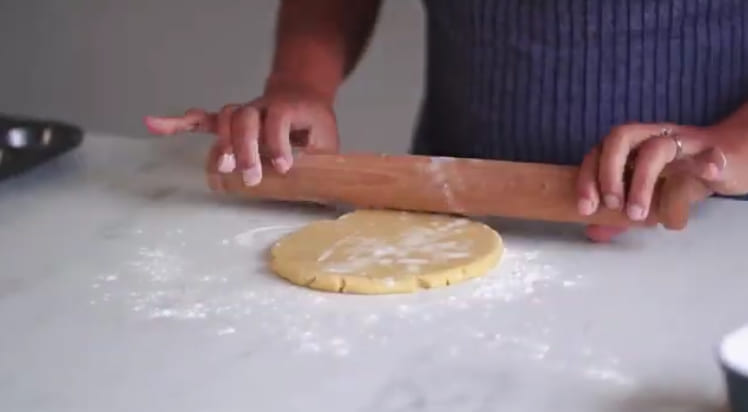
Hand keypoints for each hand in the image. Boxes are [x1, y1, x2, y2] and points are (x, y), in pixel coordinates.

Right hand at [144, 81, 338, 189]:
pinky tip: (154, 126)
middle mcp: (262, 106)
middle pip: (246, 117)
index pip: (279, 118)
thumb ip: (320, 160)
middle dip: (246, 147)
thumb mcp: (328, 140)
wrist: (301, 94)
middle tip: (251, 177)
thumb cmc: (313, 125)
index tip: (283, 167)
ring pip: (226, 118)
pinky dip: (178, 122)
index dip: (279, 142)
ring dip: (222, 143)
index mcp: (289, 108)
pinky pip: (201, 120)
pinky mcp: (228, 121)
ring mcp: (244, 113)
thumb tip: (320, 189)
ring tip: (222, 169)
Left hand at [577, 122, 747, 241]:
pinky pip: (708, 154)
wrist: (727, 162)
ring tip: (639, 213)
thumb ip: (618, 215)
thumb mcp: (644, 199)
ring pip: (656, 147)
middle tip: (612, 206)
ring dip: (642, 180)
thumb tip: (593, 231)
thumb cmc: (679, 179)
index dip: (587, 178)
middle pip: (620, 137)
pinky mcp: (711, 150)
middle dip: (609, 173)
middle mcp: (650, 136)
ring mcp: (680, 141)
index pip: (597, 152)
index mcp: (629, 146)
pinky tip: (707, 175)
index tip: (587, 209)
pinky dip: (707, 164)